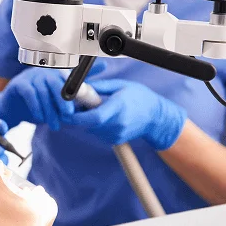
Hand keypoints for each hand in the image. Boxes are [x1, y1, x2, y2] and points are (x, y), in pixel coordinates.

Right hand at [0, 64, 104, 130]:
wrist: (11, 108)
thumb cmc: (37, 102)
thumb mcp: (57, 98)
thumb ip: (76, 90)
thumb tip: (99, 78)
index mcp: (55, 74)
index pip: (70, 74)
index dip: (82, 77)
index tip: (89, 87)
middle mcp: (43, 72)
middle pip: (56, 82)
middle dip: (63, 100)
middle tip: (68, 115)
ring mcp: (30, 77)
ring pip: (43, 91)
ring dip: (49, 110)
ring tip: (54, 124)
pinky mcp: (19, 85)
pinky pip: (30, 94)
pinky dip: (36, 108)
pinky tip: (39, 118)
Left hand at [66, 79, 186, 149]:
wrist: (155, 117)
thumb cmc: (140, 98)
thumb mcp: (120, 85)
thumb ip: (100, 86)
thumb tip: (81, 86)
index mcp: (119, 106)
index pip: (96, 116)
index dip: (79, 116)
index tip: (69, 110)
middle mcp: (118, 123)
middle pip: (89, 124)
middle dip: (79, 115)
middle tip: (81, 104)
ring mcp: (117, 134)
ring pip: (91, 128)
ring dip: (87, 120)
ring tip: (97, 108)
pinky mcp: (115, 140)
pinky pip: (97, 132)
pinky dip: (95, 125)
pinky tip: (104, 116)